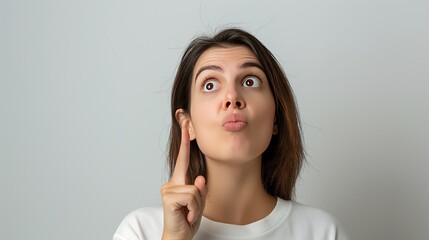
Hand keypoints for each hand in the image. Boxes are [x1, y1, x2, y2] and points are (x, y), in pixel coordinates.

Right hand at [161, 120, 206, 239]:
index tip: (185, 123)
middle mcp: (171, 183)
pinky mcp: (169, 197)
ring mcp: (168, 189)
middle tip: (189, 210)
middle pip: (195, 180)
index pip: (183, 158)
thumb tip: (198, 179)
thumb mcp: (198, 203)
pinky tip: (186, 216)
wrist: (178, 237)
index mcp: (178, 182)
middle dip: (198, 200)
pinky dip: (194, 210)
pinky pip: (192, 197)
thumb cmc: (186, 219)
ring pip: (196, 190)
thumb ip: (200, 190)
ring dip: (197, 206)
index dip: (184, 141)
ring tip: (188, 214)